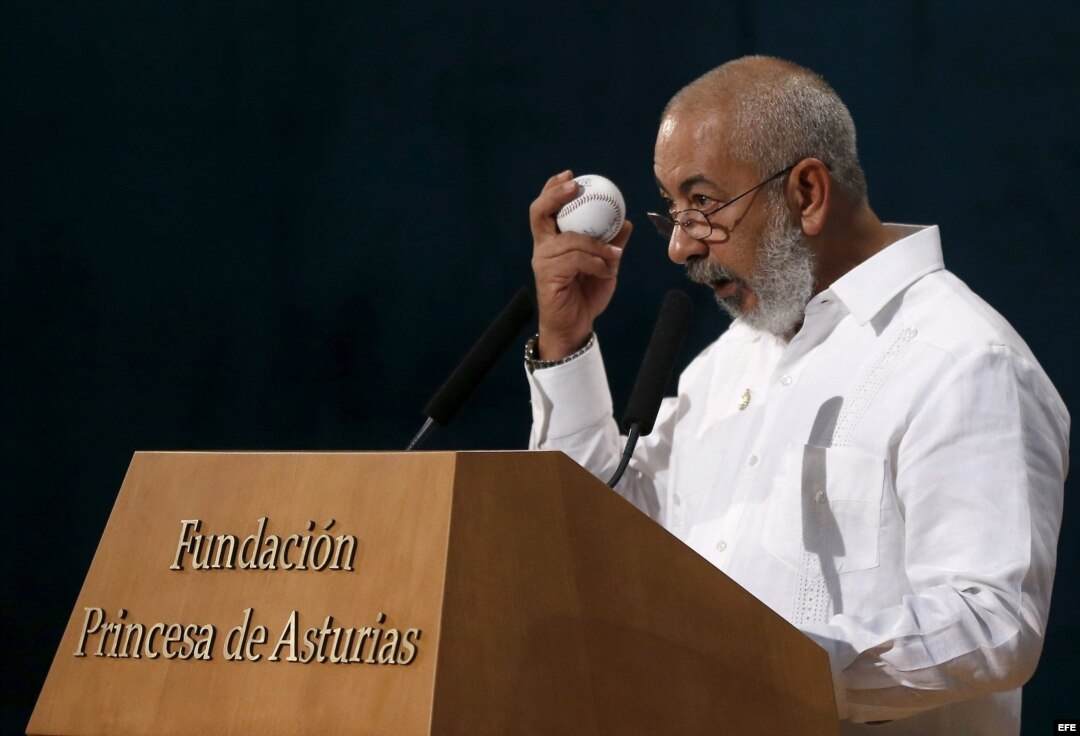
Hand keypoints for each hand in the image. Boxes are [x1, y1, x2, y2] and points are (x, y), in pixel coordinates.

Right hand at [529, 170, 631, 359]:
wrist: (575, 326)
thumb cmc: (586, 295)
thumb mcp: (605, 266)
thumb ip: (611, 245)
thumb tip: (626, 223)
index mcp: (553, 241)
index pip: (545, 209)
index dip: (554, 189)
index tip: (572, 176)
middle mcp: (543, 248)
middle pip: (539, 212)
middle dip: (555, 194)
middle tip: (575, 185)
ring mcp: (543, 262)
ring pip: (570, 239)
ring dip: (597, 245)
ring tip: (613, 255)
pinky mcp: (548, 277)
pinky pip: (576, 260)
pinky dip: (596, 263)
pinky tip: (606, 271)